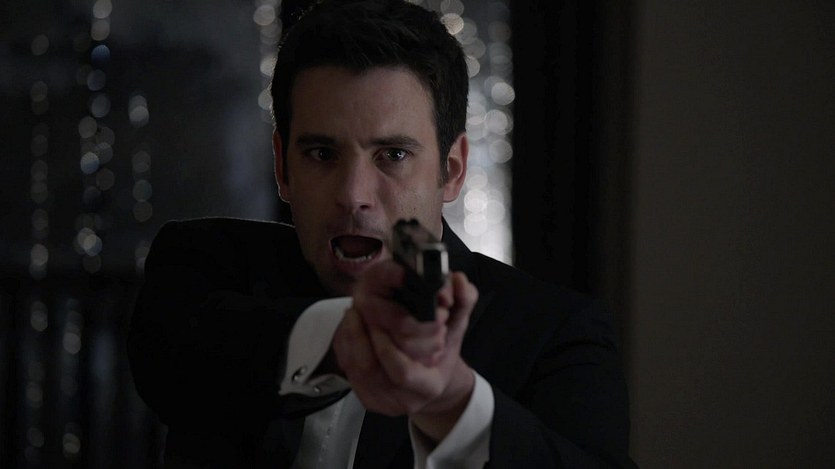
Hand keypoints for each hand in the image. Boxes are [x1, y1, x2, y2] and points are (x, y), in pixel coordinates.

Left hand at [332, 261, 478, 441]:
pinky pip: (345, 367)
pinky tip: (350, 325)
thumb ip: (463, 301)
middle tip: (362, 308)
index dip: (387, 346)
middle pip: (370, 369)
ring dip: (351, 336)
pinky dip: (344, 343)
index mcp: (429, 386)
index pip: (402, 371)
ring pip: (353, 367)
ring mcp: (381, 400)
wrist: (432, 377)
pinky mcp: (364, 395)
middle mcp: (403, 399)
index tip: (379, 321)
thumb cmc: (443, 351)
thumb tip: (458, 281)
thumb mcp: (456, 324)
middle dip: (363, 336)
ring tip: (355, 311)